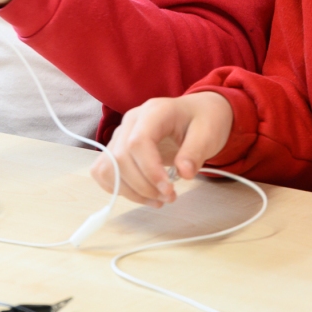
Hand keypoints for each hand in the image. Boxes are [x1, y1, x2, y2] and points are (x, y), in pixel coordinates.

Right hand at [89, 93, 233, 207]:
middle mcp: (130, 120)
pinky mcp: (116, 148)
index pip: (138, 142)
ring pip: (108, 167)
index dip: (150, 171)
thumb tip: (183, 173)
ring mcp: (120, 134)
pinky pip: (103, 171)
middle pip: (120, 158)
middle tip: (169, 198)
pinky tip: (141, 194)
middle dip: (143, 186)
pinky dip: (118, 188)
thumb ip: (196, 151)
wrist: (195, 114)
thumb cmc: (203, 121)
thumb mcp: (208, 133)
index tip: (169, 190)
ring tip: (157, 200)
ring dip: (130, 191)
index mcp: (153, 112)